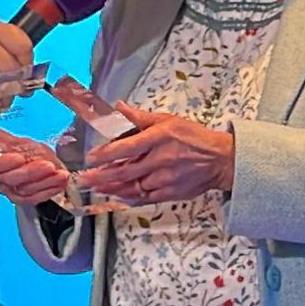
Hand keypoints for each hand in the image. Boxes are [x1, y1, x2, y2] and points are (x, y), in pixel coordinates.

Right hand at [0, 130, 70, 205]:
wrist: (46, 164)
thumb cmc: (31, 151)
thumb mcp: (21, 142)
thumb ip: (4, 138)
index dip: (4, 162)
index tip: (20, 157)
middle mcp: (0, 179)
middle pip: (10, 178)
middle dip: (31, 171)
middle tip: (48, 165)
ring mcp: (11, 191)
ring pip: (25, 189)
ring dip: (46, 181)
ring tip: (60, 174)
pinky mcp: (25, 199)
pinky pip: (35, 197)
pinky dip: (50, 188)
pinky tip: (60, 181)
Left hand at [78, 105, 234, 204]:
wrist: (220, 160)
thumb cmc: (195, 138)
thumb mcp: (169, 120)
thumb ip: (140, 117)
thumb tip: (119, 107)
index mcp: (160, 138)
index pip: (127, 147)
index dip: (106, 154)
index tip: (91, 157)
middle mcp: (161, 159)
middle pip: (125, 170)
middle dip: (101, 176)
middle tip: (84, 178)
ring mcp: (166, 178)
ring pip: (132, 186)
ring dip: (111, 188)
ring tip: (96, 187)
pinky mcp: (170, 192)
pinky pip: (144, 198)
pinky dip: (128, 197)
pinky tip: (117, 195)